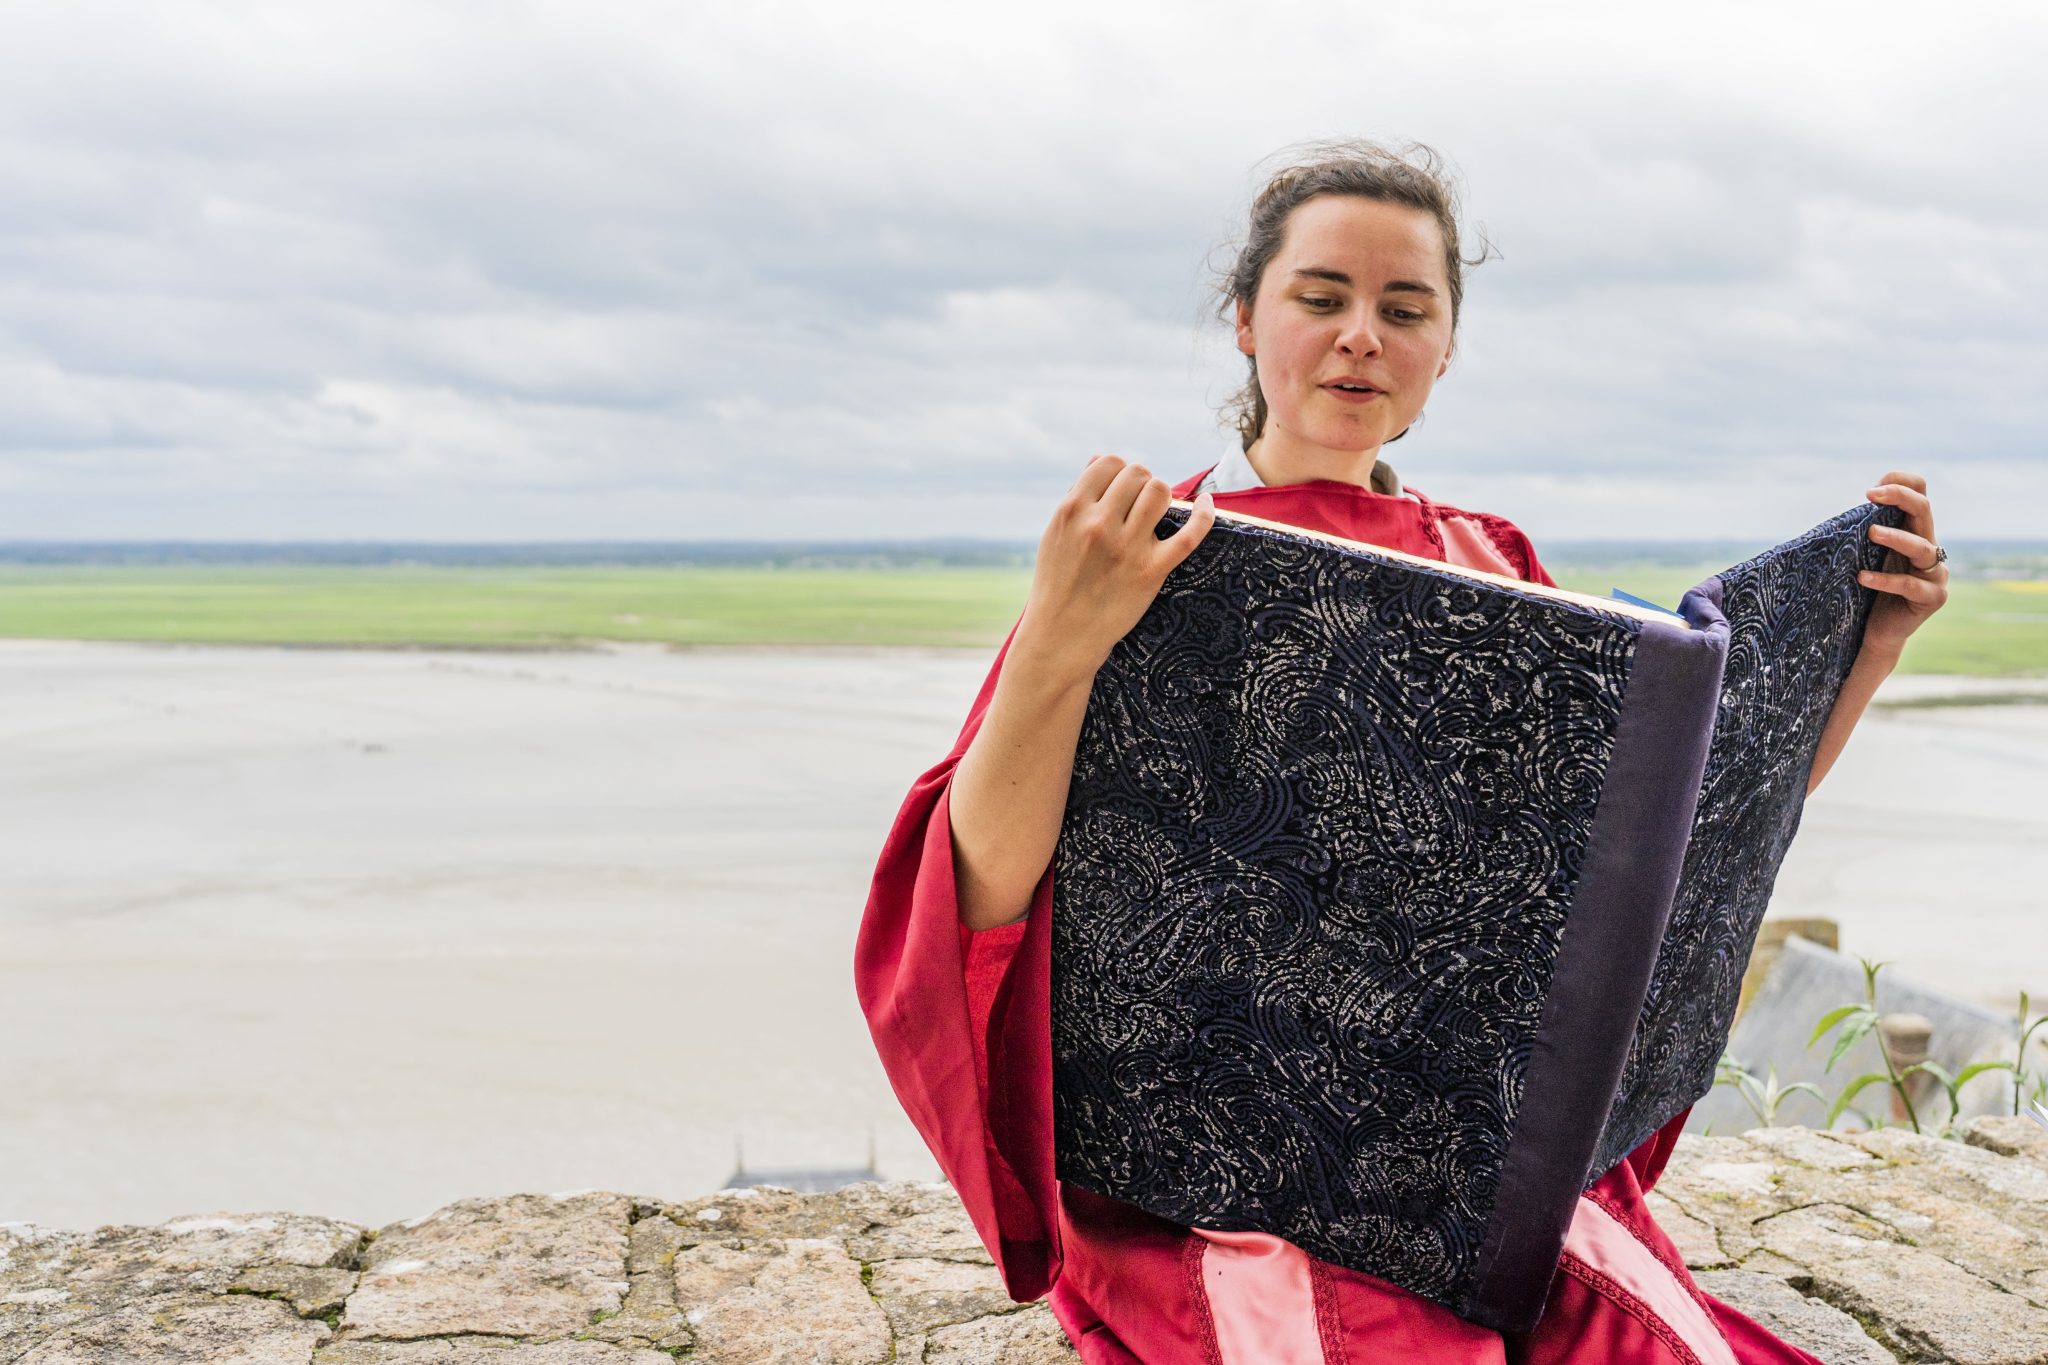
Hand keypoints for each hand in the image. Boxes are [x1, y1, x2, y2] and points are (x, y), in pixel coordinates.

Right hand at [1013, 455, 1215, 683]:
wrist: (1061, 635)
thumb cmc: (1058, 582)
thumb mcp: (1055, 534)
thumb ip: (1077, 496)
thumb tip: (1100, 458)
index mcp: (1071, 511)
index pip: (1109, 462)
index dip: (1119, 471)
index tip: (1121, 489)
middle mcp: (1099, 525)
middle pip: (1138, 474)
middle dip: (1142, 483)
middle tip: (1138, 504)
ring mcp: (1127, 549)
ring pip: (1161, 492)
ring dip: (1162, 497)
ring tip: (1154, 514)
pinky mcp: (1151, 572)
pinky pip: (1190, 533)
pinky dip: (1204, 514)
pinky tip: (1206, 503)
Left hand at [1856, 471, 1948, 663]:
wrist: (1875, 633)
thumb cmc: (1866, 590)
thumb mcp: (1864, 554)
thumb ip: (1864, 531)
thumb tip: (1848, 505)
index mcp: (1914, 532)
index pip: (1921, 494)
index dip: (1902, 484)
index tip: (1874, 486)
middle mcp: (1930, 548)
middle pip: (1924, 511)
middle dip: (1900, 497)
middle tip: (1871, 494)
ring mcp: (1935, 574)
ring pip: (1922, 548)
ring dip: (1896, 538)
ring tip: (1871, 532)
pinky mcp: (1933, 598)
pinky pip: (1910, 585)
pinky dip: (1885, 580)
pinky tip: (1863, 577)